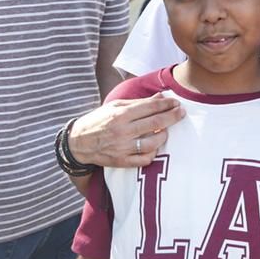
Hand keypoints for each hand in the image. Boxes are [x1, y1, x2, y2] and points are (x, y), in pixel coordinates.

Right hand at [68, 93, 184, 168]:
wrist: (78, 142)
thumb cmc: (98, 120)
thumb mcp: (115, 106)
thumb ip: (139, 103)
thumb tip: (161, 97)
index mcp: (121, 114)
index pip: (151, 107)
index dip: (167, 105)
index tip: (177, 103)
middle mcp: (122, 131)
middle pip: (156, 124)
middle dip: (172, 117)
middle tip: (181, 113)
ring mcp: (122, 147)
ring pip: (153, 143)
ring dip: (164, 135)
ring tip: (166, 131)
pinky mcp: (121, 161)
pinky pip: (144, 159)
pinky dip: (153, 153)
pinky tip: (154, 146)